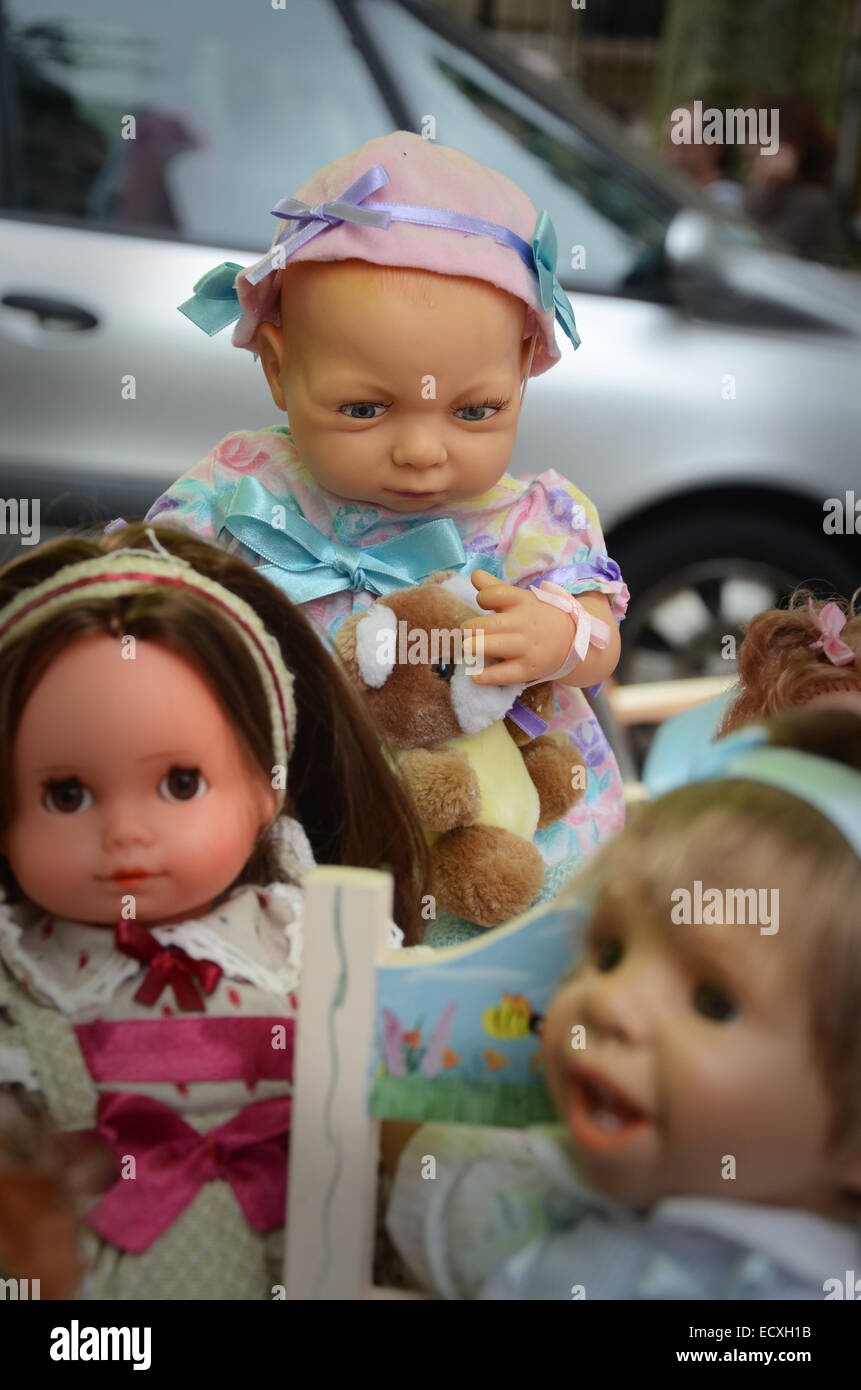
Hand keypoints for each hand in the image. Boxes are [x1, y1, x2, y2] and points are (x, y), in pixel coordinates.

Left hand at [461, 570, 572, 685]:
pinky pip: (505, 674)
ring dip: (477, 646)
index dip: (484, 597)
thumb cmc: (536, 616)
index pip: (497, 594)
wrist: (572, 640)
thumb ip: (494, 587)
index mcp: (521, 602)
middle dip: (472, 627)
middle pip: (492, 624)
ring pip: (497, 646)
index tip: (483, 602)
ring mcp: (526, 648)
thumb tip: (474, 575)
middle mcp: (523, 624)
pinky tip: (475, 676)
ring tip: (467, 648)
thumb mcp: (520, 598)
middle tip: (465, 631)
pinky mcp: (527, 669)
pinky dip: (487, 676)